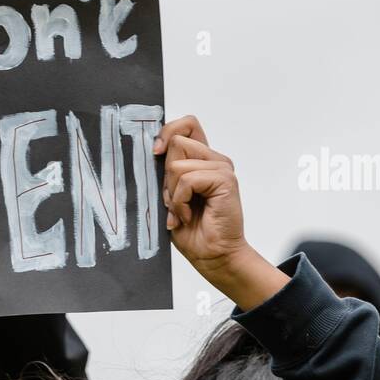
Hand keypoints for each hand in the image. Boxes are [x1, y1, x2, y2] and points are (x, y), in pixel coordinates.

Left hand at [155, 115, 286, 308]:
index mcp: (202, 160)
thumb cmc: (192, 230)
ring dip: (172, 193)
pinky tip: (187, 215)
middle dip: (166, 176)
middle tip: (175, 201)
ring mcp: (221, 168)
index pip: (187, 125)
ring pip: (177, 164)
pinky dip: (180, 201)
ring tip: (182, 211)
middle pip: (177, 142)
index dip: (168, 132)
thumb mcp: (171, 195)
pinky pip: (187, 180)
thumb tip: (154, 150)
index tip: (156, 152)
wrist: (212, 255)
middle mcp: (214, 160)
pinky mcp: (225, 180)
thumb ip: (168, 172)